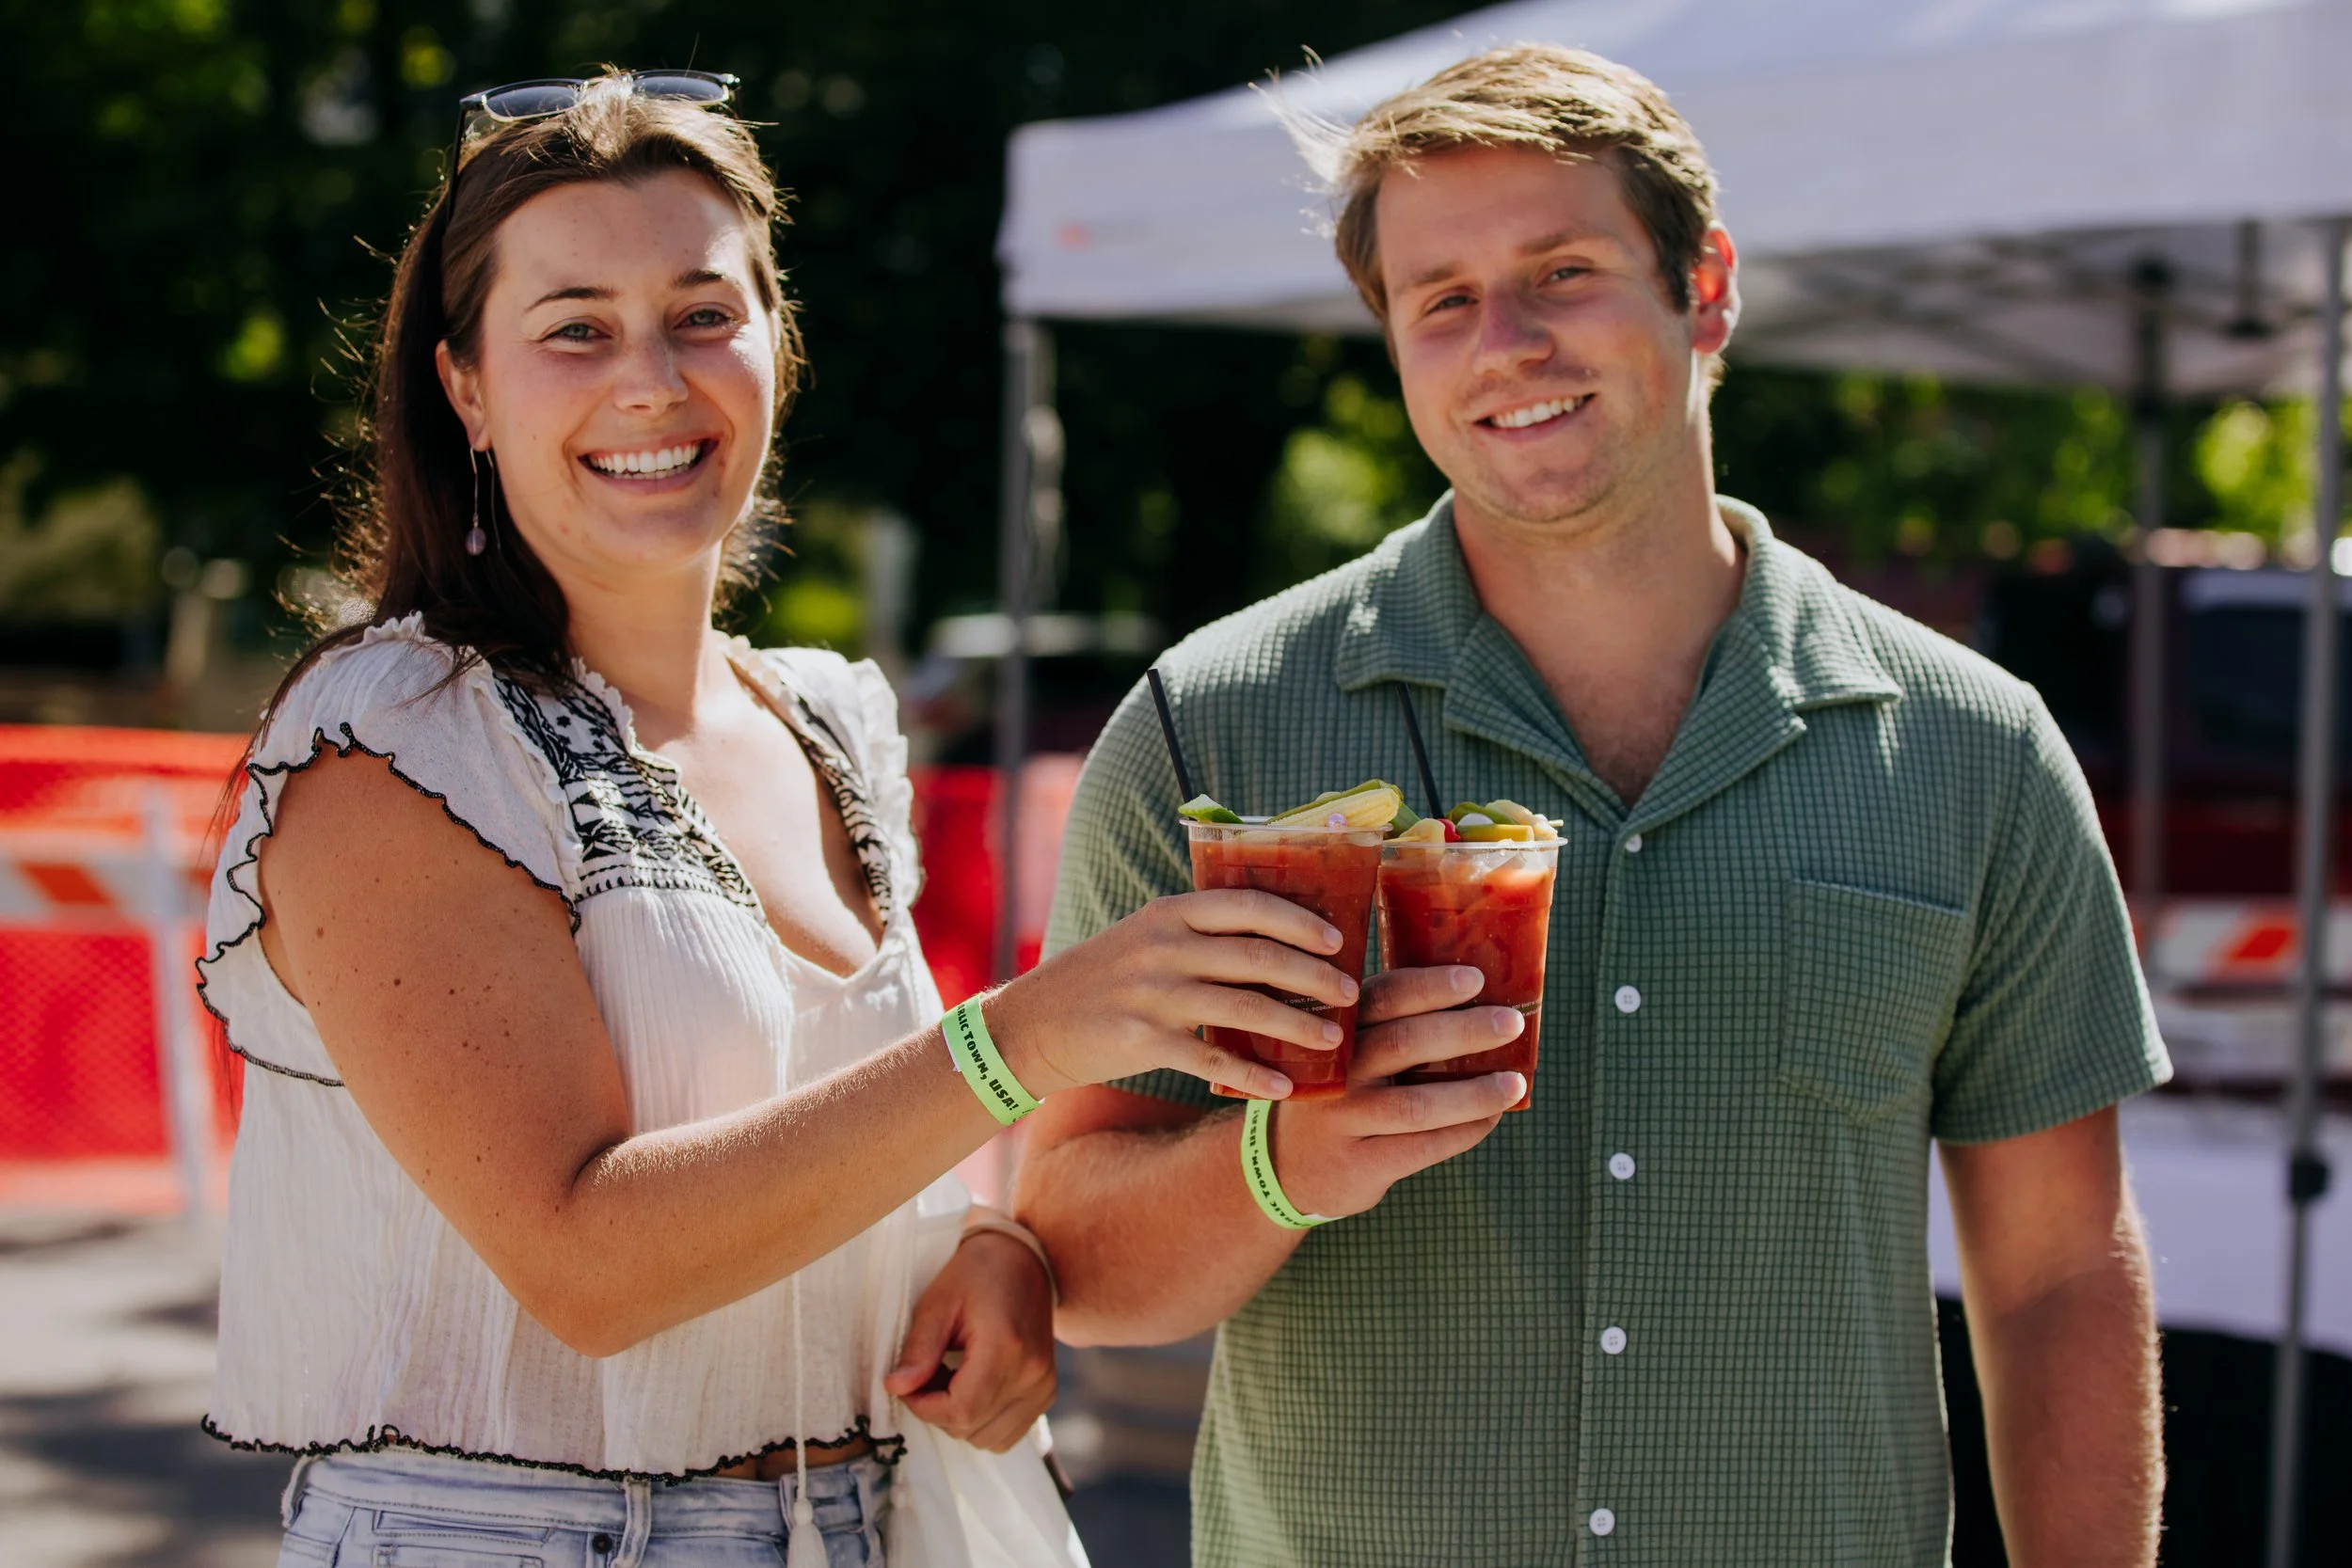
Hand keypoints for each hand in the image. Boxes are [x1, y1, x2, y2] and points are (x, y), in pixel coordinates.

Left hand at [885, 1228, 1058, 1451]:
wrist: (1022, 1260)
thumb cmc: (976, 1274)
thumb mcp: (939, 1302)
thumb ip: (919, 1349)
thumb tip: (896, 1388)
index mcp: (1007, 1348)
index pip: (961, 1410)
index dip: (925, 1408)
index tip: (909, 1384)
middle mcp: (1032, 1374)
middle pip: (972, 1428)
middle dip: (938, 1411)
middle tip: (928, 1372)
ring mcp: (1043, 1387)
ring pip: (989, 1439)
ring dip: (961, 1418)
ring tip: (951, 1378)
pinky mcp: (1046, 1393)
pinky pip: (1007, 1434)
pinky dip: (983, 1420)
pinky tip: (972, 1386)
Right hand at [986, 890, 1358, 1100]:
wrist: (1032, 1024)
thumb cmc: (1101, 980)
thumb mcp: (1144, 936)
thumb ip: (1198, 933)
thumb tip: (1275, 944)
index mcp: (1170, 912)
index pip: (1249, 905)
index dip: (1300, 920)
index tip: (1338, 939)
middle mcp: (1164, 946)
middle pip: (1259, 957)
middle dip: (1315, 976)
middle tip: (1351, 993)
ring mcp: (1154, 994)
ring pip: (1245, 1008)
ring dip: (1297, 1025)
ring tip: (1333, 1039)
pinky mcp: (1143, 1040)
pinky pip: (1212, 1060)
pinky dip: (1252, 1075)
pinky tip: (1282, 1087)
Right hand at [1260, 965, 1525, 1219]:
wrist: (1288, 1166)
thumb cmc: (1340, 1092)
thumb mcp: (1345, 1050)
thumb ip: (1388, 1025)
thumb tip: (1479, 1002)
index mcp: (1335, 1029)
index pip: (1382, 997)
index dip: (1430, 986)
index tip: (1476, 978)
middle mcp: (1334, 1072)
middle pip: (1403, 1043)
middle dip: (1464, 1031)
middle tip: (1511, 1022)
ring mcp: (1343, 1120)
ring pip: (1417, 1104)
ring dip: (1474, 1092)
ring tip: (1515, 1082)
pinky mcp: (1359, 1164)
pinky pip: (1423, 1147)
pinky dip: (1465, 1131)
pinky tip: (1491, 1118)